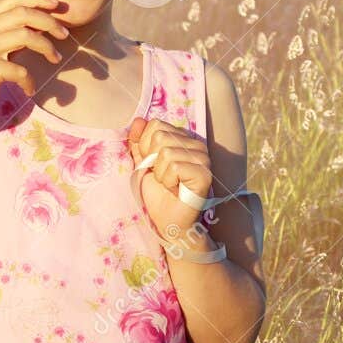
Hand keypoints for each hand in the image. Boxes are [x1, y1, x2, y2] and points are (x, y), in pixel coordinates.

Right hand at [0, 0, 68, 125]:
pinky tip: (29, 89)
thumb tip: (42, 23)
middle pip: (22, 13)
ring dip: (46, 47)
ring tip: (55, 58)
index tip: (57, 5)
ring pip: (24, 35)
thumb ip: (10, 33)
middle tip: (64, 34)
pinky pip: (19, 70)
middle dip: (49, 21)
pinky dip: (30, 80)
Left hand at [126, 116, 215, 245]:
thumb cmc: (158, 194)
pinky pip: (174, 167)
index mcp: (183, 139)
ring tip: (170, 185)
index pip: (155, 125)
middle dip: (152, 161)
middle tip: (162, 177)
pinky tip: (176, 190)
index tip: (153, 166)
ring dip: (160, 175)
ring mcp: (203, 159)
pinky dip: (168, 181)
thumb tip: (137, 120)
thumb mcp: (143, 165)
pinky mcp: (204, 174)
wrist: (168, 222)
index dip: (146, 147)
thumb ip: (139, 143)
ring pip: (165, 152)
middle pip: (159, 136)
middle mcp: (196, 145)